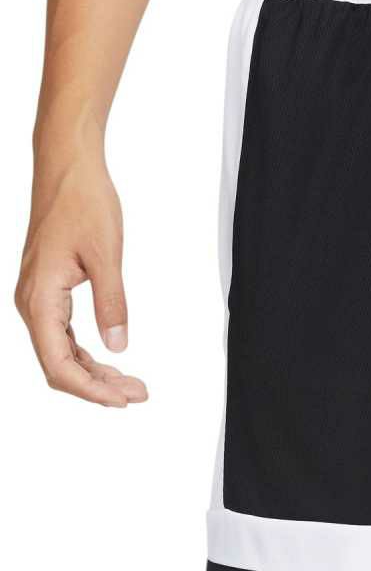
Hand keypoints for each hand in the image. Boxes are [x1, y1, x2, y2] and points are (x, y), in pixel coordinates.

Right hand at [15, 152, 147, 406]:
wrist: (68, 169)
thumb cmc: (84, 204)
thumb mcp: (106, 257)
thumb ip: (112, 303)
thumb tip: (118, 346)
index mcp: (40, 299)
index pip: (58, 364)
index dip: (89, 389)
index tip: (121, 401)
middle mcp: (32, 303)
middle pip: (59, 364)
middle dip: (98, 386)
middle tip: (138, 395)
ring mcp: (39, 298)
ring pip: (63, 352)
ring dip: (95, 372)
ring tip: (133, 384)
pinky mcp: (49, 290)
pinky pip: (65, 334)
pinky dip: (89, 352)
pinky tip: (112, 361)